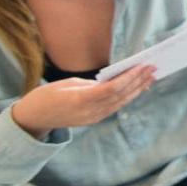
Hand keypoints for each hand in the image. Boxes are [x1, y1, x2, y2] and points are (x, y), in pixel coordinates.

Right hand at [9, 66, 155, 138]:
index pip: (112, 88)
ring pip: (120, 103)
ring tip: (151, 76)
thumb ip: (92, 84)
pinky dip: (127, 97)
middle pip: (120, 95)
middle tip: (153, 67)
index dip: (129, 77)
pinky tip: (137, 88)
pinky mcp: (93, 120)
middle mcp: (89, 111)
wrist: (33, 118)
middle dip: (138, 81)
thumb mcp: (67, 84)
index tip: (142, 66)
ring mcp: (92, 118)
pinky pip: (114, 107)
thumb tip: (112, 80)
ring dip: (137, 89)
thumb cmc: (46, 95)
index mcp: (80, 99)